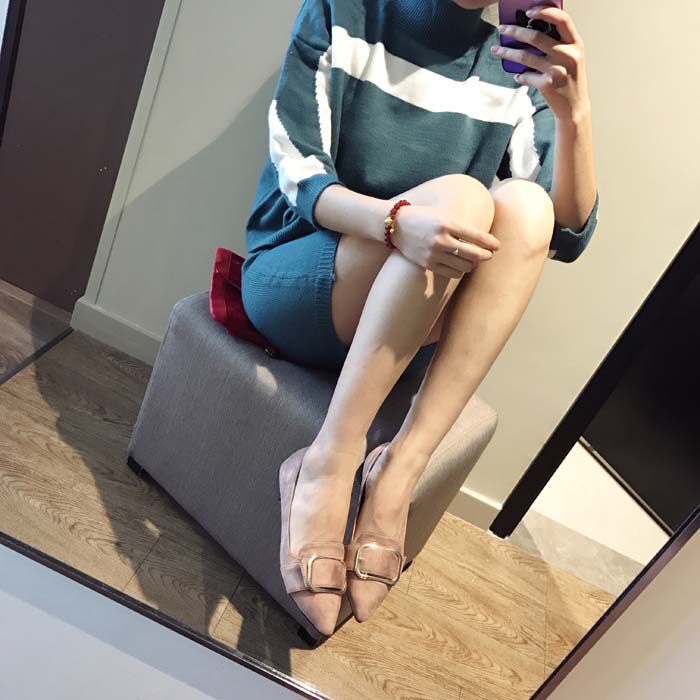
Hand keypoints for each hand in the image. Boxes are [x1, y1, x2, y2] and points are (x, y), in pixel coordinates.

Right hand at [390, 204, 499, 278]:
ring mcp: (434, 254)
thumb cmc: (424, 217)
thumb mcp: (443, 214)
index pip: (477, 237)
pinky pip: (452, 273)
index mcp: (447, 223)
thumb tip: (483, 240)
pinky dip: (459, 270)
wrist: (396, 226)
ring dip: (472, 264)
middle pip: (474, 255)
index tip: (497, 246)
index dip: (491, 243)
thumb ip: (461, 226)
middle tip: (488, 254)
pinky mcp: (428, 264)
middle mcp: (441, 240)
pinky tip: (459, 264)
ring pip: (465, 266)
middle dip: (485, 255)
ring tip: (472, 259)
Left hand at [492, 6, 590, 122]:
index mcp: (575, 44)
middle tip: (502, 28)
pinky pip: (525, 76)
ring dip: (506, 52)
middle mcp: (567, 55)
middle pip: (535, 37)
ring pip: (524, 56)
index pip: (562, 20)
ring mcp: (556, 70)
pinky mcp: (546, 85)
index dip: (545, 12)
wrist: (574, 107)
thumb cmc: (571, 79)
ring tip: (496, 49)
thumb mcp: (572, 57)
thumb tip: (532, 30)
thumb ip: (559, 43)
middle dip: (514, 31)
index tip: (529, 11)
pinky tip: (518, 76)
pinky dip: (519, 76)